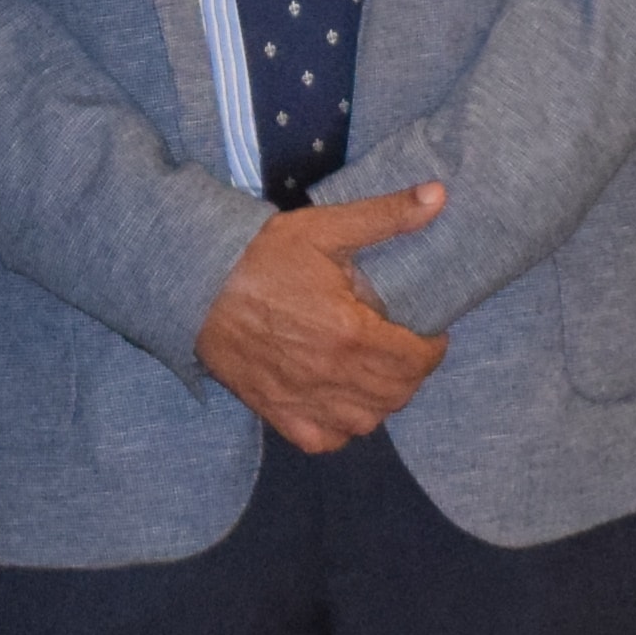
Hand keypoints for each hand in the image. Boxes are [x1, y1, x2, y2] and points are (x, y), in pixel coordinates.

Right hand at [195, 185, 450, 451]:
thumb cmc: (261, 256)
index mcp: (349, 333)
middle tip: (405, 350)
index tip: (430, 335)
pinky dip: (341, 428)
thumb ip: (387, 216)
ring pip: (366, 422)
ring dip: (381, 401)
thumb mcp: (326, 228)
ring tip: (376, 373)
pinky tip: (340, 401)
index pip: (417, 360)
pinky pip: (325, 440)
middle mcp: (331, 375)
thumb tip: (438, 195)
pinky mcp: (277, 412)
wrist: (197, 284)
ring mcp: (303, 400)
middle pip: (397, 394)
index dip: (433, 349)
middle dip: (412, 373)